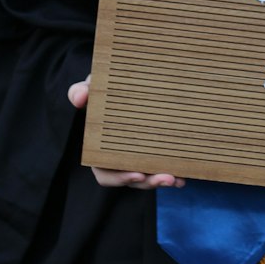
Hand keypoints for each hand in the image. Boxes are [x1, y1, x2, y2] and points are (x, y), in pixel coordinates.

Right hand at [67, 75, 185, 187]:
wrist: (120, 81)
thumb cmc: (101, 87)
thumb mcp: (89, 87)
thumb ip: (80, 91)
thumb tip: (80, 99)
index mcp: (98, 149)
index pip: (105, 172)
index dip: (120, 177)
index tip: (138, 175)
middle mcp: (117, 157)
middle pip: (132, 178)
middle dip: (149, 182)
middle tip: (167, 178)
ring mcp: (135, 154)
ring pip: (147, 176)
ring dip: (162, 180)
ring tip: (178, 179)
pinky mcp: (151, 149)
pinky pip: (159, 166)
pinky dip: (171, 172)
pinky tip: (184, 175)